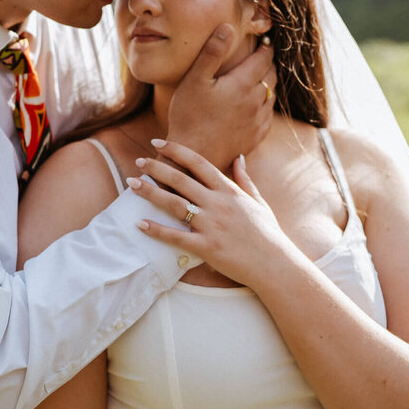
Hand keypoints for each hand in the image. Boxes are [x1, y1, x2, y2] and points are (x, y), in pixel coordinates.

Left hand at [129, 142, 290, 288]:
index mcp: (229, 190)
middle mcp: (218, 204)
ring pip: (174, 204)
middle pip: (181, 179)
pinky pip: (176, 237)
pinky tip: (140, 223)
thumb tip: (239, 157)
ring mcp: (211, 225)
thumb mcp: (258, 201)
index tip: (157, 143)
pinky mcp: (206, 247)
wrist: (276, 265)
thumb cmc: (268, 233)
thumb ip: (244, 179)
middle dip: (157, 168)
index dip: (176, 150)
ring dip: (150, 192)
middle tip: (139, 162)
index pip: (198, 163)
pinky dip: (157, 230)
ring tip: (132, 184)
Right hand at [167, 26, 275, 169]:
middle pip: (271, 76)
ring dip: (268, 85)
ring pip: (271, 96)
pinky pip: (268, 116)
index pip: (264, 59)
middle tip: (263, 56)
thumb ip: (212, 51)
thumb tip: (228, 27)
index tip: (265, 41)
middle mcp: (256, 101)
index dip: (266, 48)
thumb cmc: (189, 115)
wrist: (194, 155)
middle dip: (268, 64)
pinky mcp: (255, 137)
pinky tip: (256, 106)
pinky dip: (266, 106)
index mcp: (243, 84)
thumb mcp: (195, 79)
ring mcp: (258, 121)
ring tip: (260, 78)